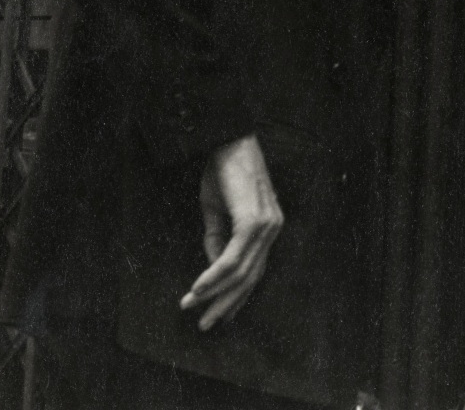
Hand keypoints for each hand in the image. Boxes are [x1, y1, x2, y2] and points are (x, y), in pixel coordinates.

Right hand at [180, 134, 283, 330]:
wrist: (226, 139)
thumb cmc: (223, 172)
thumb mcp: (217, 212)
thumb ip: (218, 241)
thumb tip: (213, 272)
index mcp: (268, 228)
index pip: (256, 271)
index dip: (238, 295)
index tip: (221, 315)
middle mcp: (273, 229)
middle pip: (251, 278)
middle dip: (227, 304)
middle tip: (207, 325)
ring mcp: (266, 225)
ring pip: (241, 272)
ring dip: (214, 293)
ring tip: (191, 306)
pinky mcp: (253, 220)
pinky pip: (232, 257)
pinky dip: (214, 275)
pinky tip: (198, 287)